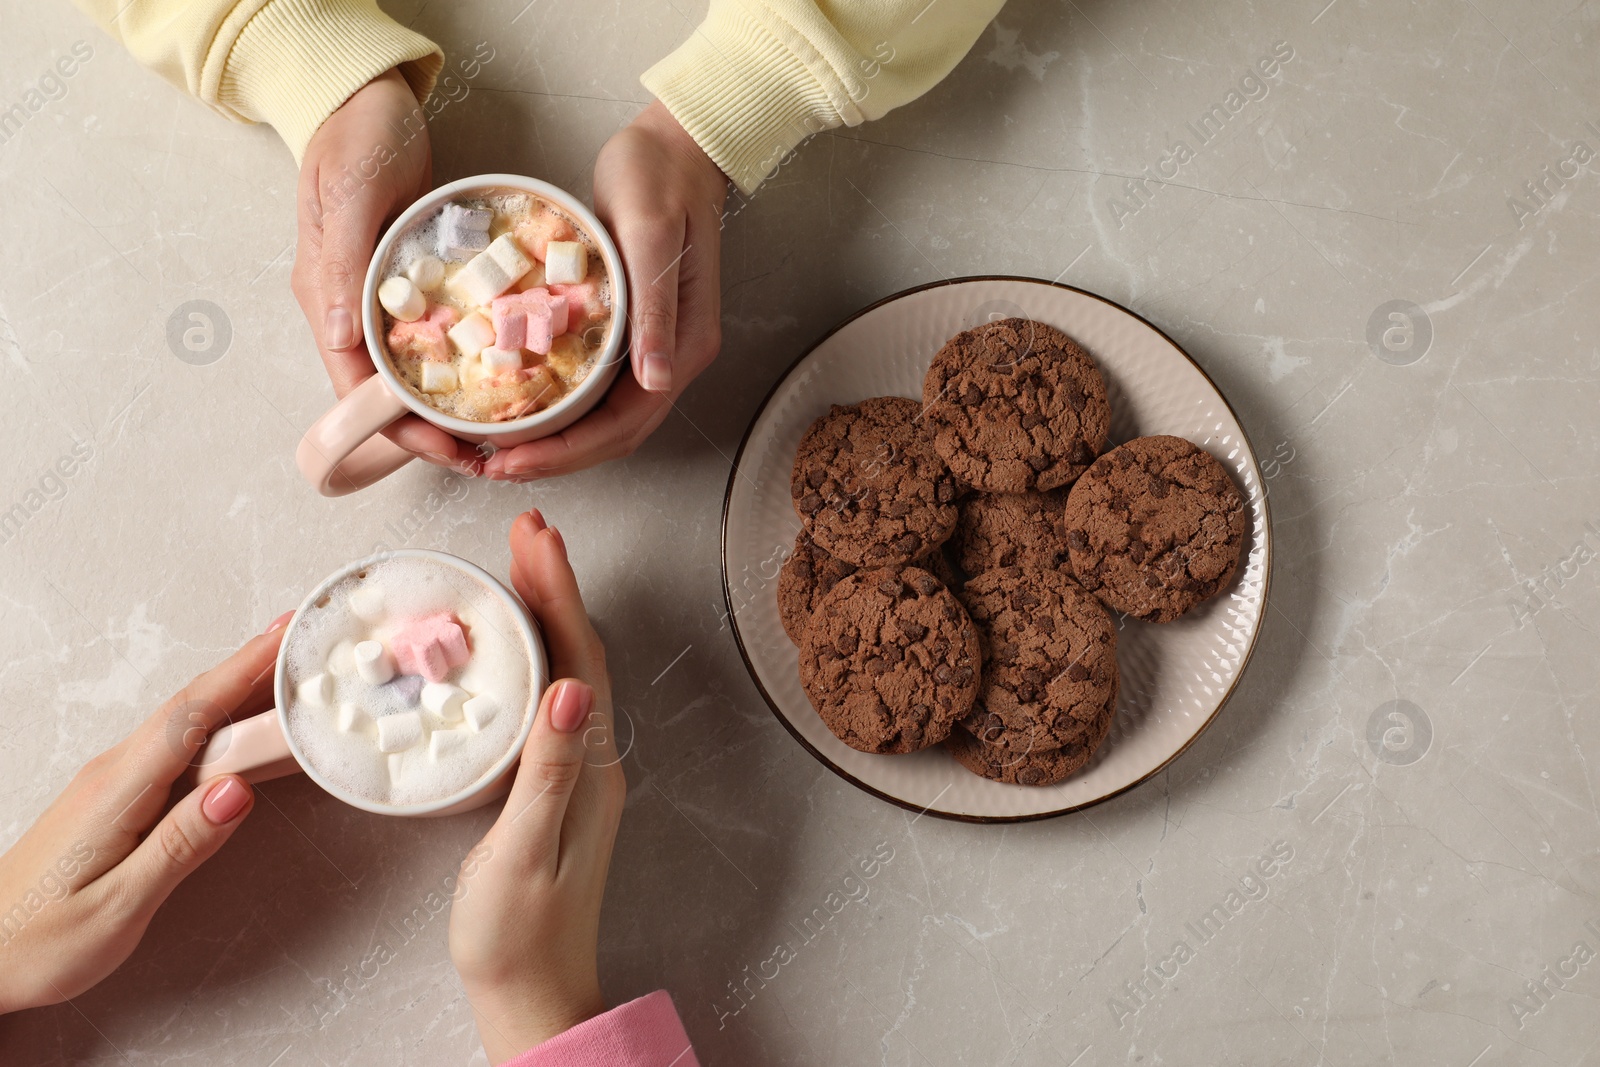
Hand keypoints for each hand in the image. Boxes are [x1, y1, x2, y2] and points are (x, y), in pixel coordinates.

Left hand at [0, 614, 289, 1013]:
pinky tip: (240, 727)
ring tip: (288, 672)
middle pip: (194, 705)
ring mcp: (112, 781)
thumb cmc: (40, 943)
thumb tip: (238, 791)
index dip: (243, 670)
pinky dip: (218, 722)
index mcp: (117, 791)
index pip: (192, 715)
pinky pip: (177, 745)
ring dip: (238, 689)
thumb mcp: (116, 908)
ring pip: (187, 722)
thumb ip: (181, 846)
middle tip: (304, 637)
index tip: (286, 637)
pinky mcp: (116, 797)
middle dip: (252, 665)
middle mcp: (113, 773)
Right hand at [292, 68, 481, 473]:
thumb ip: (342, 267)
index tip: (448, 451)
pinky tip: (496, 375)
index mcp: (324, 297)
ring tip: (496, 427)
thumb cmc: (353, 138)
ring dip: (447, 404)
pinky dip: (458, 364)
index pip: (356, 389)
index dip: (399, 429)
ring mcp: (376, 296)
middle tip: (487, 453)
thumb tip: (336, 338)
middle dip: (429, 430)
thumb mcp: (351, 198)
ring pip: (408, 372)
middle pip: (383, 394)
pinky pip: (431, 338)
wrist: (363, 96)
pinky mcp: (407, 282)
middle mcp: (346, 306)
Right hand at [449, 511, 626, 1060]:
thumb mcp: (524, 850)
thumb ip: (547, 772)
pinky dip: (530, 656)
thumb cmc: (519, 933)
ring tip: (517, 565)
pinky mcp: (553, 786)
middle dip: (553, 586)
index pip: (580, 658)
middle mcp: (594, 759)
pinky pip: (547, 698)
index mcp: (591, 766)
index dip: (558, 593)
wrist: (531, 995)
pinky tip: (507, 647)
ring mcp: (576, 771)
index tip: (537, 538)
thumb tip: (573, 689)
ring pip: (565, 669)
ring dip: (544, 613)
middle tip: (525, 530)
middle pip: (578, 651)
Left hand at [483, 101, 727, 480]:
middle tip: (492, 468)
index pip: (626, 424)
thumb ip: (656, 310)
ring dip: (556, 443)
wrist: (675, 147)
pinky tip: (523, 409)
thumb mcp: (650, 236)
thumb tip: (656, 381)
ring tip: (500, 452)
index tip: (514, 460)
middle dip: (555, 459)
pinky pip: (597, 391)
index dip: (569, 451)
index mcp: (684, 345)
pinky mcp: (633, 332)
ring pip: (606, 421)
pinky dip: (561, 410)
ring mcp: (655, 348)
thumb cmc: (660, 179)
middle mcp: (673, 358)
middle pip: (614, 435)